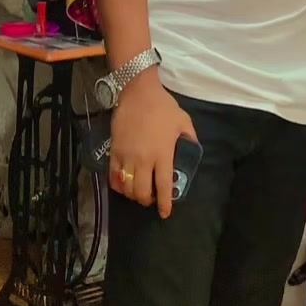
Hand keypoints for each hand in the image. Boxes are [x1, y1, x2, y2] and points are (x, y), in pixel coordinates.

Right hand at [109, 72, 197, 218]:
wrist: (138, 93)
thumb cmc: (163, 107)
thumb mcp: (183, 121)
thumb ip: (189, 139)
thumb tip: (192, 151)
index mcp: (162, 154)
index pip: (162, 186)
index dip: (164, 203)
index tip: (165, 213)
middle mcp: (143, 160)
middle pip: (141, 192)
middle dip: (147, 200)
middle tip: (151, 198)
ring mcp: (126, 157)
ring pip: (127, 187)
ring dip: (133, 195)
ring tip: (138, 192)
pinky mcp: (114, 151)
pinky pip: (113, 176)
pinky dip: (118, 185)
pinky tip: (123, 185)